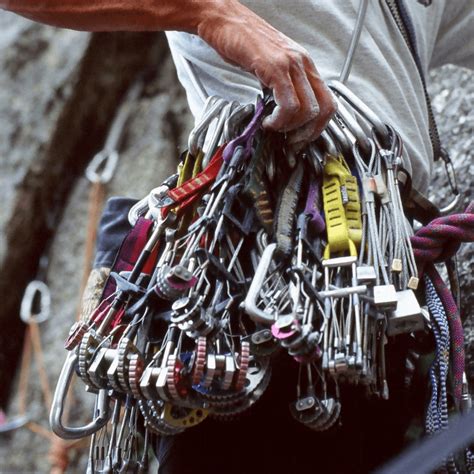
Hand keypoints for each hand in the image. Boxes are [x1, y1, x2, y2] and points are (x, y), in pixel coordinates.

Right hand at [197, 0, 336, 146]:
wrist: (224, 20)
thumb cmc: (243, 43)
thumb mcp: (271, 66)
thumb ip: (283, 88)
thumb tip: (284, 115)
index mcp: (305, 65)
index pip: (328, 103)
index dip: (318, 127)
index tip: (301, 138)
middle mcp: (303, 63)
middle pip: (324, 109)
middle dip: (308, 133)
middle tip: (291, 141)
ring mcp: (291, 64)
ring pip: (308, 110)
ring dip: (290, 128)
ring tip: (274, 127)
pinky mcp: (275, 67)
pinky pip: (289, 104)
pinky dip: (280, 121)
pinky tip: (268, 121)